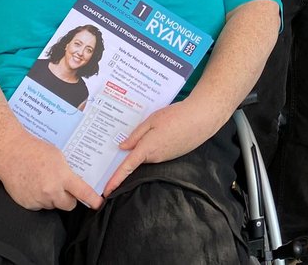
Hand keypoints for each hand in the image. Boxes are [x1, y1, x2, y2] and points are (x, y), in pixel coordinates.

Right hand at [0, 133, 101, 210]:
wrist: (10, 153)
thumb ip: (67, 172)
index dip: (92, 200)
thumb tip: (75, 182)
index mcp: (62, 176)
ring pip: (53, 205)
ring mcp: (38, 199)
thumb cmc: (34, 150)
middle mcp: (51, 190)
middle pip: (69, 205)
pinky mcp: (27, 204)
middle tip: (65, 189)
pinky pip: (39, 206)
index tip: (98, 204)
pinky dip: (39, 199)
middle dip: (69, 199)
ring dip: (53, 198)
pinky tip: (33, 186)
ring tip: (44, 182)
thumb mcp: (58, 156)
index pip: (82, 192)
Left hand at [104, 97, 221, 196]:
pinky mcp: (173, 155)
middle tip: (125, 143)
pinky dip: (155, 146)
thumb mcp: (152, 120)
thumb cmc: (176, 116)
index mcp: (147, 148)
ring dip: (146, 147)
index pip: (127, 167)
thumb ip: (136, 135)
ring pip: (148, 155)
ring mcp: (166, 158)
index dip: (115, 179)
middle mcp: (155, 157)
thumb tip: (122, 147)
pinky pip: (158, 153)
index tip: (106, 191)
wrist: (202, 118)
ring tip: (151, 131)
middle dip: (131, 154)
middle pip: (137, 159)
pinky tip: (161, 133)